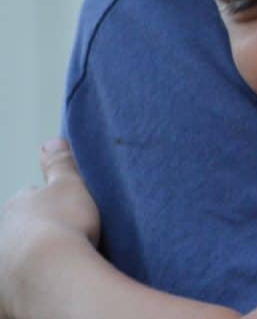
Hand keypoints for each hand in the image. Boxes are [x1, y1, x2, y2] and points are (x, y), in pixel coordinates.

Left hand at [0, 139, 100, 316]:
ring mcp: (1, 267)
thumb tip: (51, 140)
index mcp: (16, 207)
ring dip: (29, 260)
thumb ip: (59, 163)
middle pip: (17, 230)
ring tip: (56, 267)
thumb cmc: (63, 225)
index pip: (27, 199)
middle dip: (33, 232)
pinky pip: (16, 289)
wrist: (51, 275)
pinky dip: (25, 287)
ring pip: (14, 258)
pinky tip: (42, 288)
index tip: (63, 212)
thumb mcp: (69, 184)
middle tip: (60, 239)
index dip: (46, 204)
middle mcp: (1, 235)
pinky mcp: (6, 298)